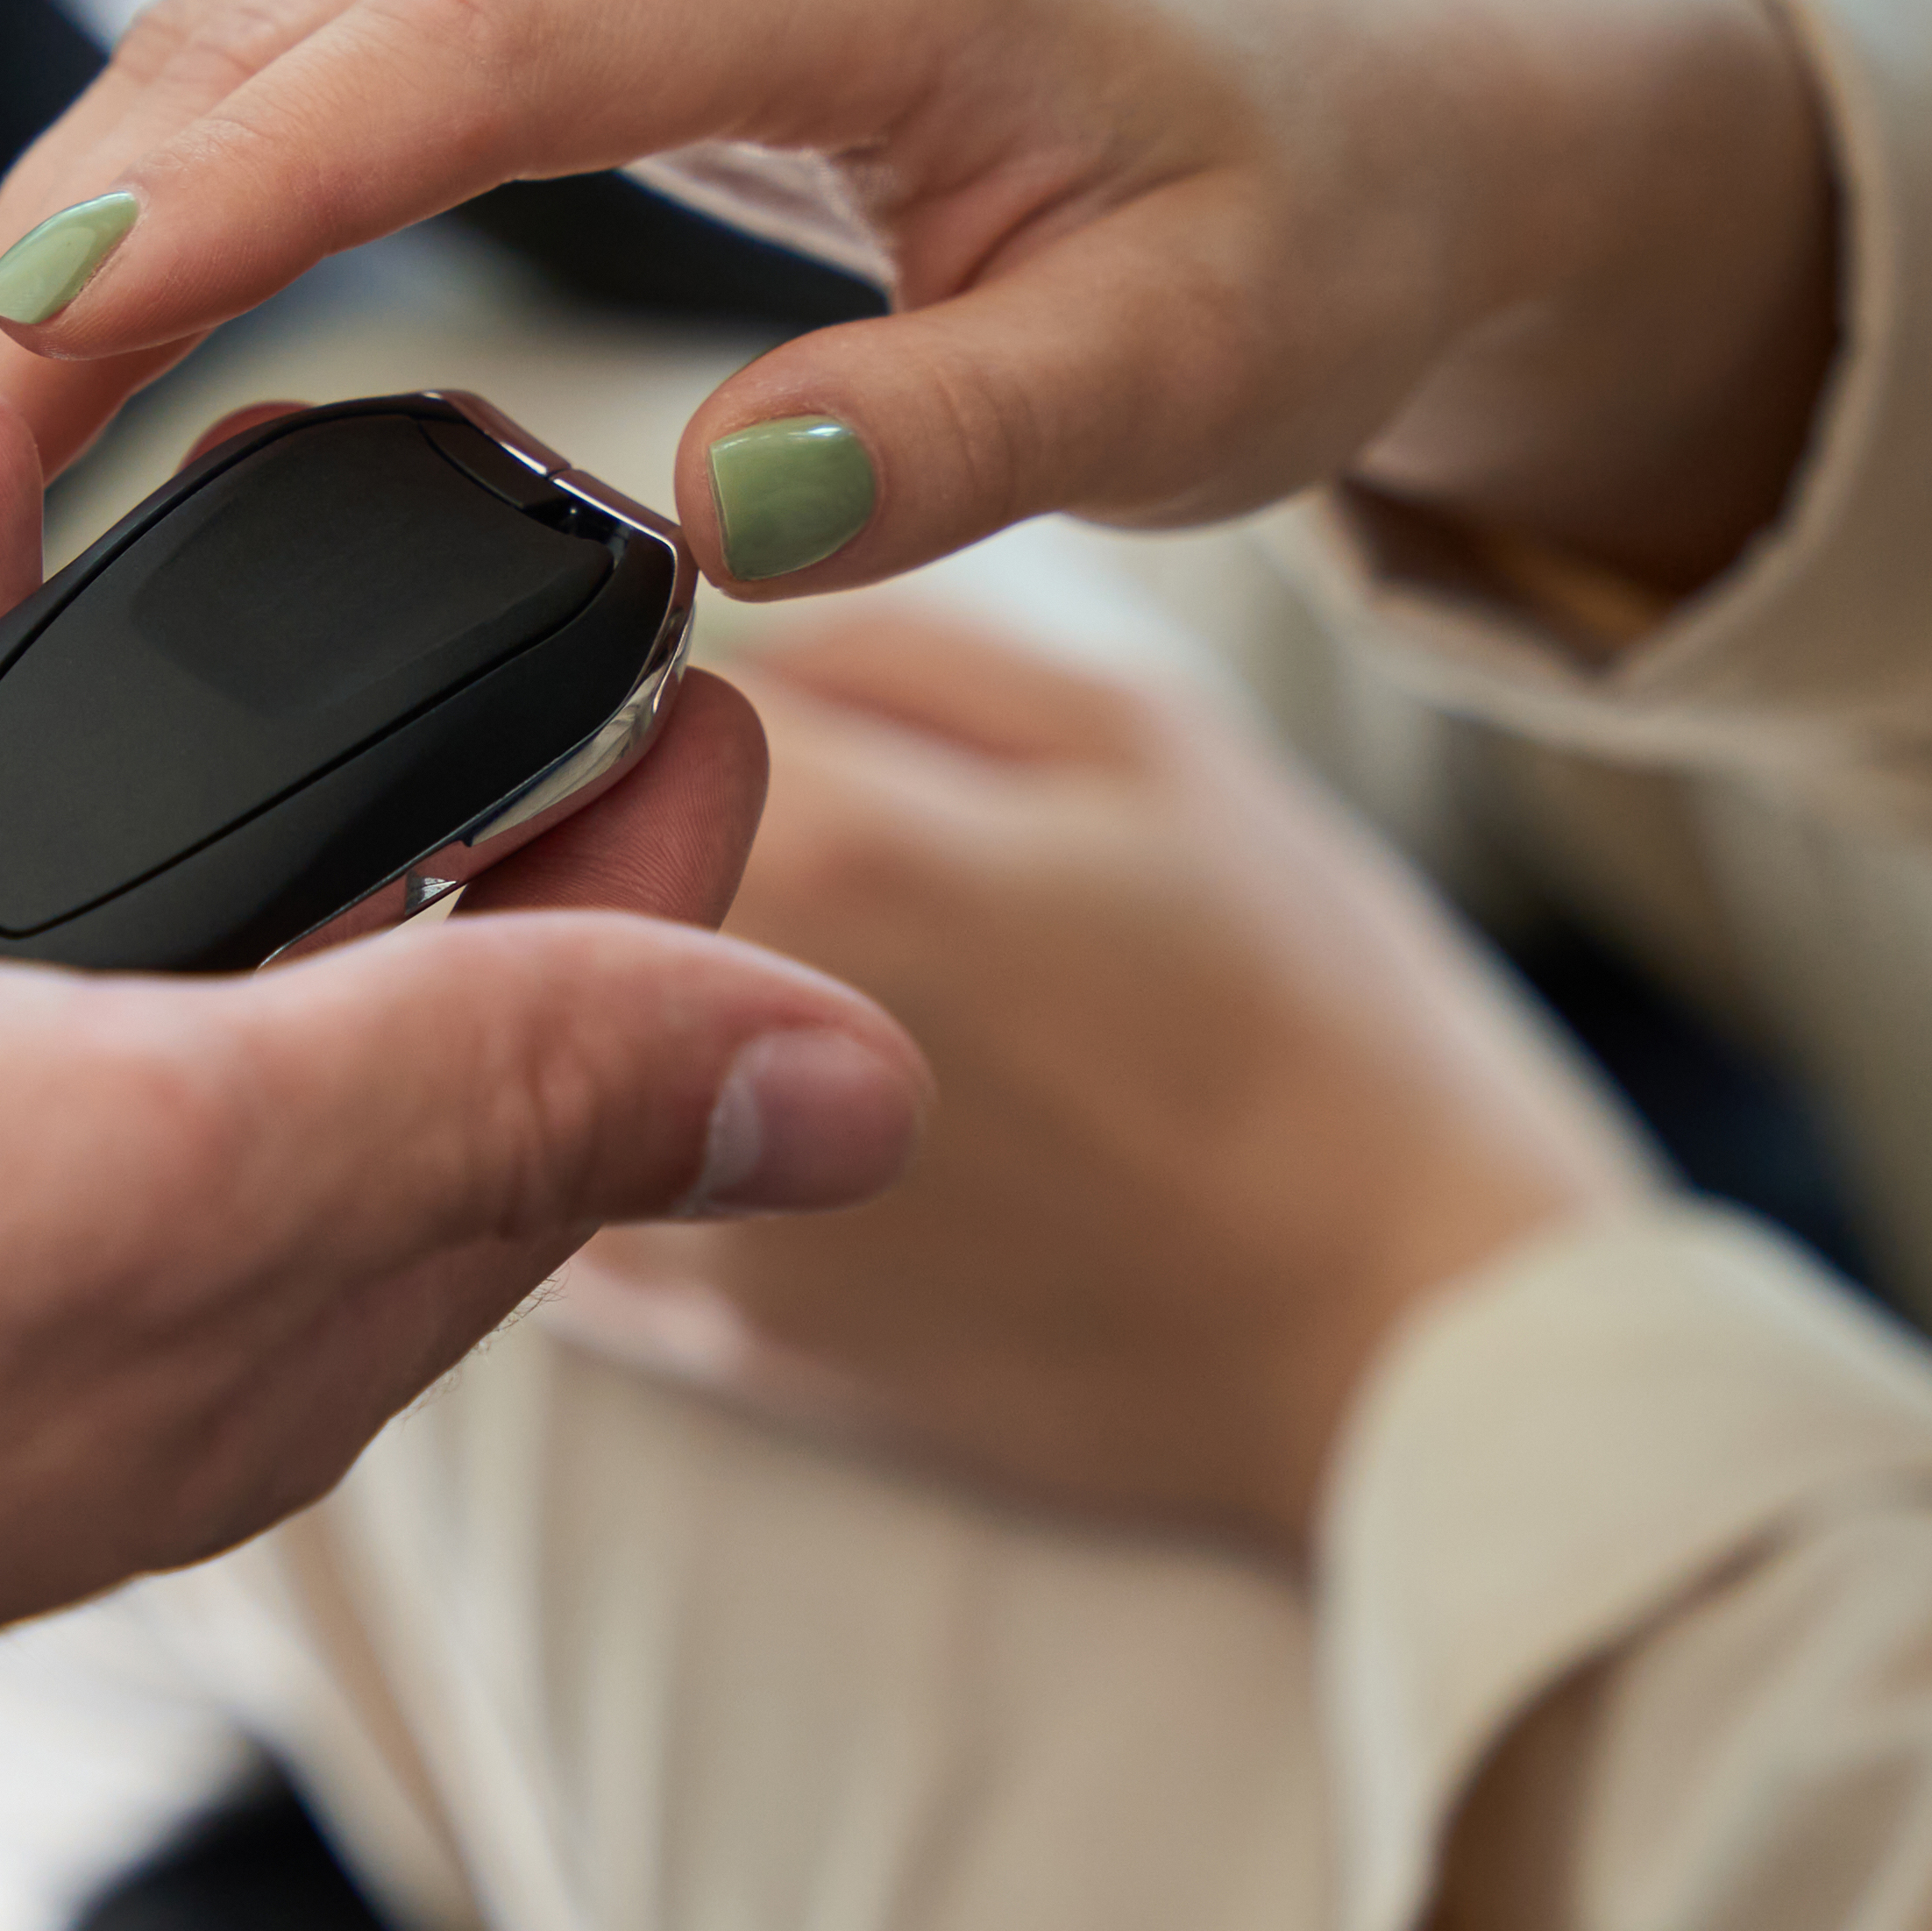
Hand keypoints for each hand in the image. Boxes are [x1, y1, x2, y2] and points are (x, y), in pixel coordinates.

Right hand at [0, 0, 1836, 607]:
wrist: (1359, 112)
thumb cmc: (1286, 227)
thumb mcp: (1180, 377)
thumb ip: (952, 440)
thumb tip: (716, 498)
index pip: (454, 58)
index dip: (223, 201)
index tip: (31, 345)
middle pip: (286, 25)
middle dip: (60, 231)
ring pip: (252, 31)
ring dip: (71, 215)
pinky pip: (302, 59)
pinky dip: (155, 191)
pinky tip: (51, 340)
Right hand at [0, 403, 927, 1917]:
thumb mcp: (175, 1169)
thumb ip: (506, 1090)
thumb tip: (850, 1093)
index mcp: (219, 1321)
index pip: (509, 1076)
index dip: (621, 862)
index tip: (676, 628)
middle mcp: (3, 1272)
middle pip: (214, 941)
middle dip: (264, 691)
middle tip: (308, 445)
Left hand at [563, 603, 1658, 1550]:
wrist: (1397, 1339)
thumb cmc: (1311, 1030)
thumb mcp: (1146, 741)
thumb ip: (899, 641)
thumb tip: (722, 589)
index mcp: (828, 834)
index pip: (621, 669)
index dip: (680, 666)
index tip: (759, 705)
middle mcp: (701, 1022)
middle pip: (550, 859)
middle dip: (627, 831)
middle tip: (809, 859)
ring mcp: (685, 1206)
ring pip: (535, 1034)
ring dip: (593, 994)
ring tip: (771, 992)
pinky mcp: (707, 1340)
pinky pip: (561, 1201)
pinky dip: (598, 1144)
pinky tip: (724, 1123)